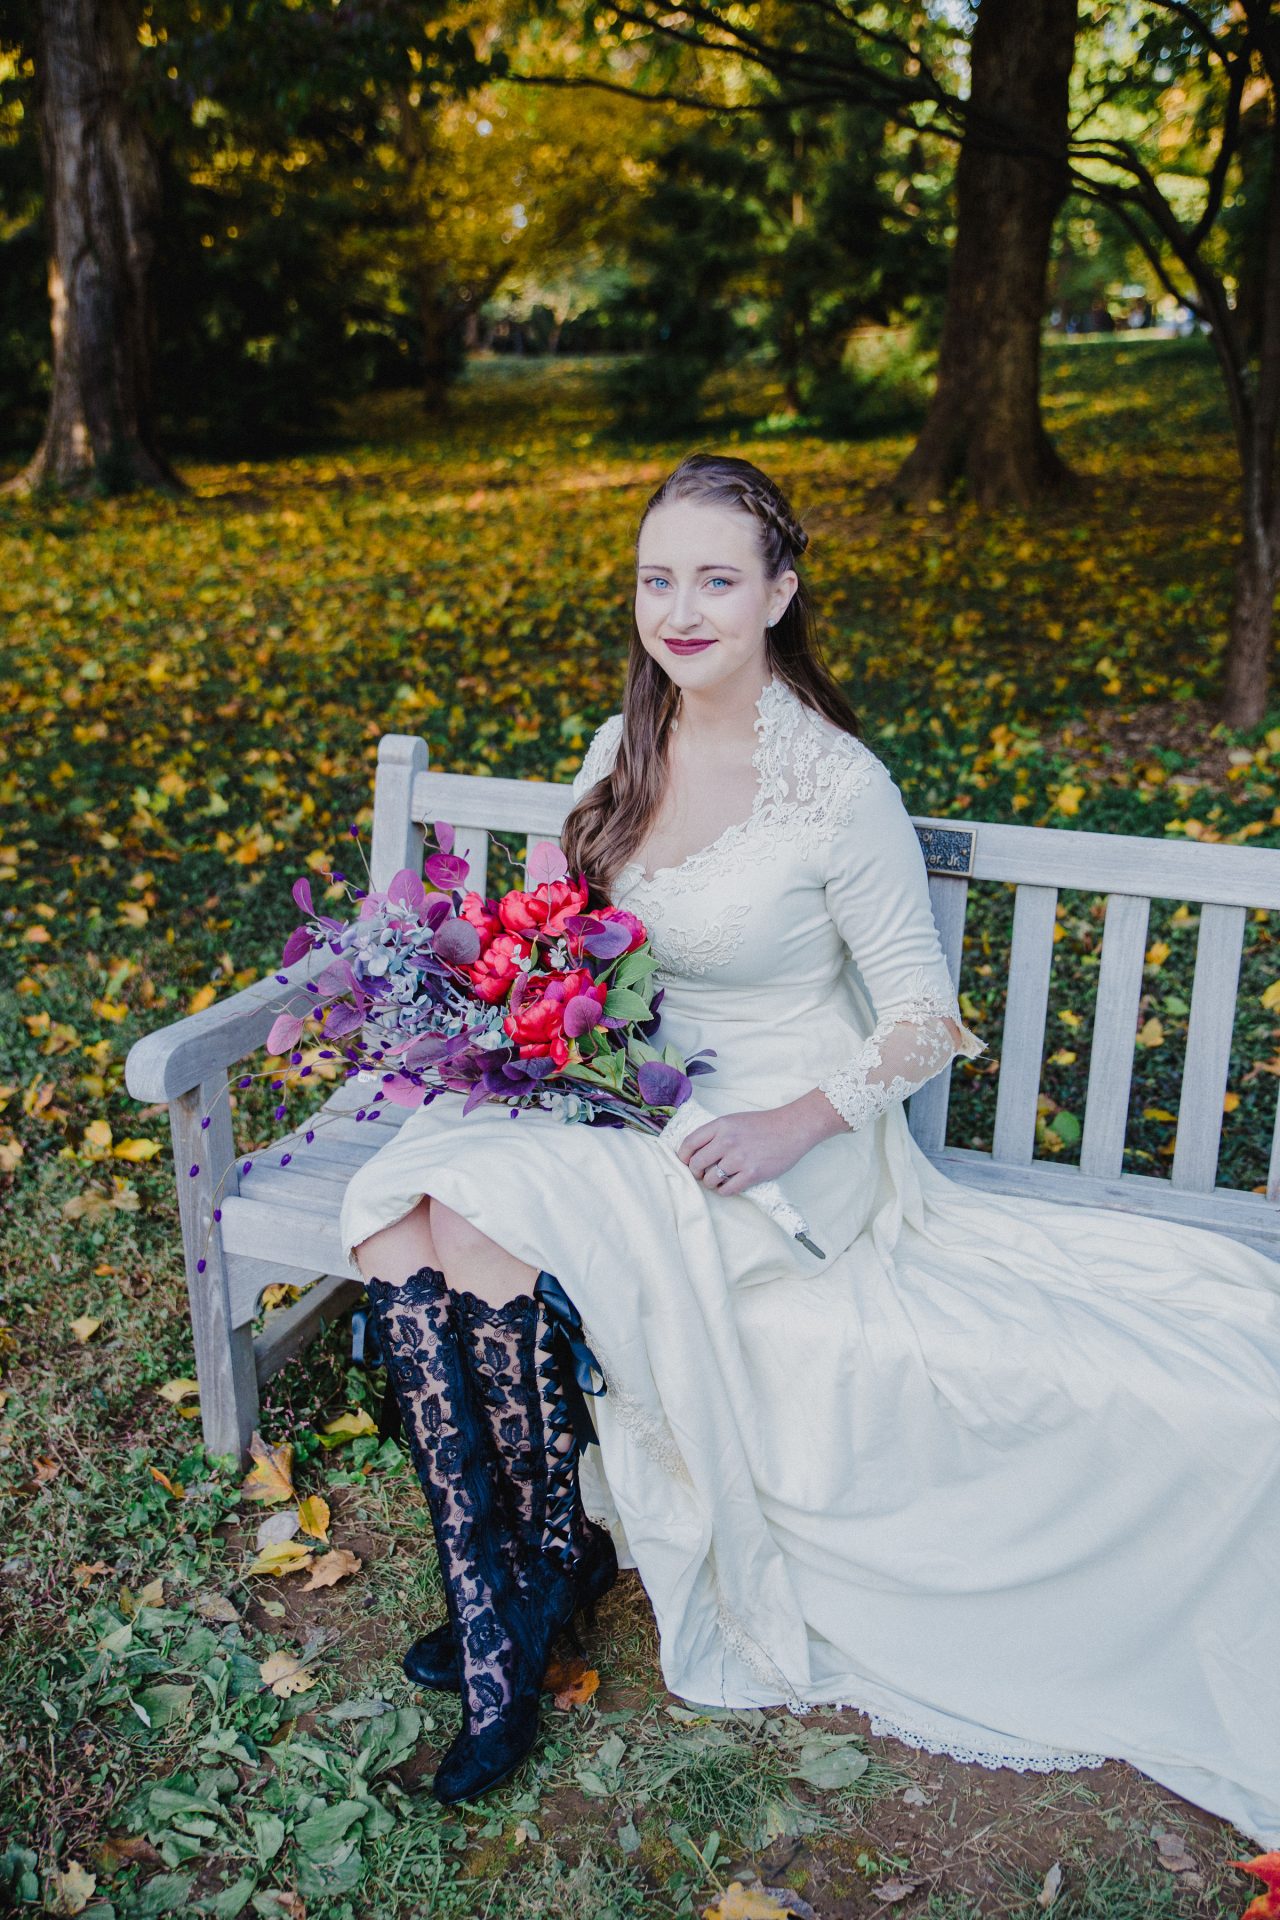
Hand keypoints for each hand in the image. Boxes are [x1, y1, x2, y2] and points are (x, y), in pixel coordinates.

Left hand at [676, 1097, 832, 1195]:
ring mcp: (739, 1158)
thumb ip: (715, 1133)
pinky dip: (724, 1191)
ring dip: (710, 1183)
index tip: (685, 1162)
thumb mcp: (734, 1120)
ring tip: (717, 1180)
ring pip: (710, 1179)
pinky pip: (727, 1190)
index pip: (689, 1143)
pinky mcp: (752, 1173)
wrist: (792, 1128)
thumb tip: (695, 1151)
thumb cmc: (763, 1124)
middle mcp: (727, 1141)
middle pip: (696, 1164)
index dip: (683, 1156)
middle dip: (696, 1172)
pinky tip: (728, 1186)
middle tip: (702, 1174)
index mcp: (721, 1125)